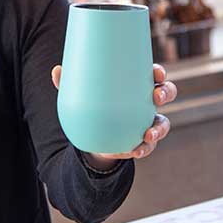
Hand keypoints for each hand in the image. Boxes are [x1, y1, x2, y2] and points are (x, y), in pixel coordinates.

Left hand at [51, 63, 176, 163]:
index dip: (159, 72)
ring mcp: (147, 123)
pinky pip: (148, 146)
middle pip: (166, 93)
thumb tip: (57, 71)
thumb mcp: (82, 97)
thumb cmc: (92, 109)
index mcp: (136, 86)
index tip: (156, 73)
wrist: (94, 139)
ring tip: (149, 133)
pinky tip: (135, 151)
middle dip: (166, 93)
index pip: (154, 75)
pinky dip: (144, 148)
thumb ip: (71, 84)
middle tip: (156, 97)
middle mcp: (147, 103)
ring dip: (160, 128)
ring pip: (163, 123)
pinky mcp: (142, 142)